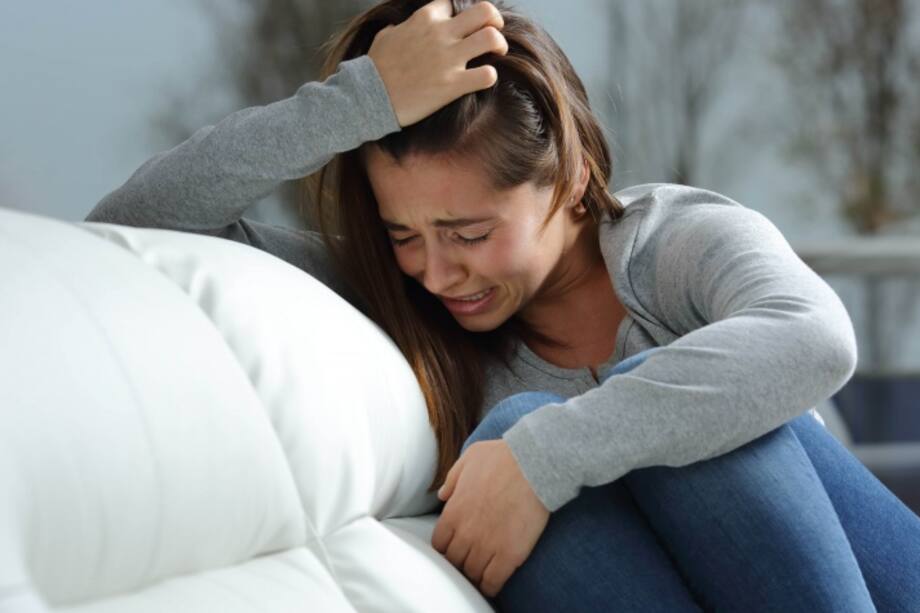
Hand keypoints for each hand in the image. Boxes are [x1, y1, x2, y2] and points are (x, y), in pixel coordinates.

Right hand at [367, 0, 508, 126]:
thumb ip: (402, 28)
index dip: (461, 13)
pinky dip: (490, 76)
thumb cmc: (374, 68)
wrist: (368, 96)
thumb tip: (404, 29)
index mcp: (424, 18)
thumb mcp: (385, 37)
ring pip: (491, 38)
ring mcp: (448, 59)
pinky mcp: (453, 85)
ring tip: (496, 54)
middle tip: (493, 32)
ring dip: (499, 45)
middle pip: (484, 12)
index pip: (453, 3)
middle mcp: (440, 34)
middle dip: (494, 20)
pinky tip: (482, 79)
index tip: (463, 26)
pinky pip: (488, 75)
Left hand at [430, 439, 549, 597]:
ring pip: (472, 574)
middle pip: (454, 561)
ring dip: (475, 574)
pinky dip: (490, 586)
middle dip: (460, 561)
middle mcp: (466, 532)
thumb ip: (452, 478)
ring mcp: (487, 546)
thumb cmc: (503, 457)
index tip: (456, 546)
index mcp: (454, 511)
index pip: (439, 544)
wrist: (535, 465)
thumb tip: (442, 494)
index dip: (447, 547)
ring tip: (482, 571)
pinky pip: (492, 582)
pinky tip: (492, 583)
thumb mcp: (470, 458)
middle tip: (470, 559)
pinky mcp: (509, 555)